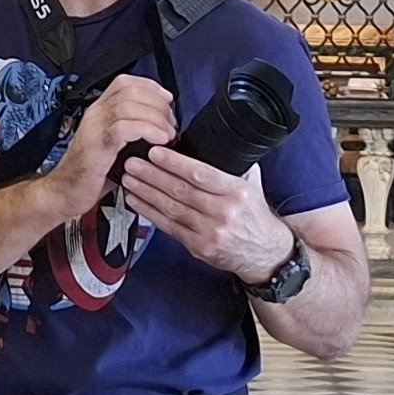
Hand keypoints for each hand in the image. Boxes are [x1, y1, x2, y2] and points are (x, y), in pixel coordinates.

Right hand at [47, 77, 174, 219]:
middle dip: (157, 103)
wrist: (63, 193)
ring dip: (156, 117)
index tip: (167, 101)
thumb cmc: (91, 174)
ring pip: (129, 105)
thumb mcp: (113, 146)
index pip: (125, 82)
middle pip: (131, 90)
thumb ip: (131, 131)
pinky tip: (159, 140)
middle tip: (170, 123)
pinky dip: (148, 130)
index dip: (150, 87)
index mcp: (99, 111)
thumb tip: (162, 126)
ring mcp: (94, 128)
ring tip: (167, 133)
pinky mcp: (97, 146)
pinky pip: (125, 127)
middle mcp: (96, 114)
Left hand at [119, 150, 294, 281]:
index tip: (155, 152)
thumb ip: (234, 165)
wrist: (264, 253)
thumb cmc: (255, 215)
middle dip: (152, 175)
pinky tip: (136, 200)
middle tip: (132, 162)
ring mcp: (209, 232)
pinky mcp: (198, 247)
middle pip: (181, 191)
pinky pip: (169, 227)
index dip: (175, 163)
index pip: (201, 175)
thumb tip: (212, 142)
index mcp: (237, 192)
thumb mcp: (252, 184)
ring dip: (146, 192)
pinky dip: (149, 213)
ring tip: (129, 178)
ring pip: (171, 208)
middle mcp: (223, 212)